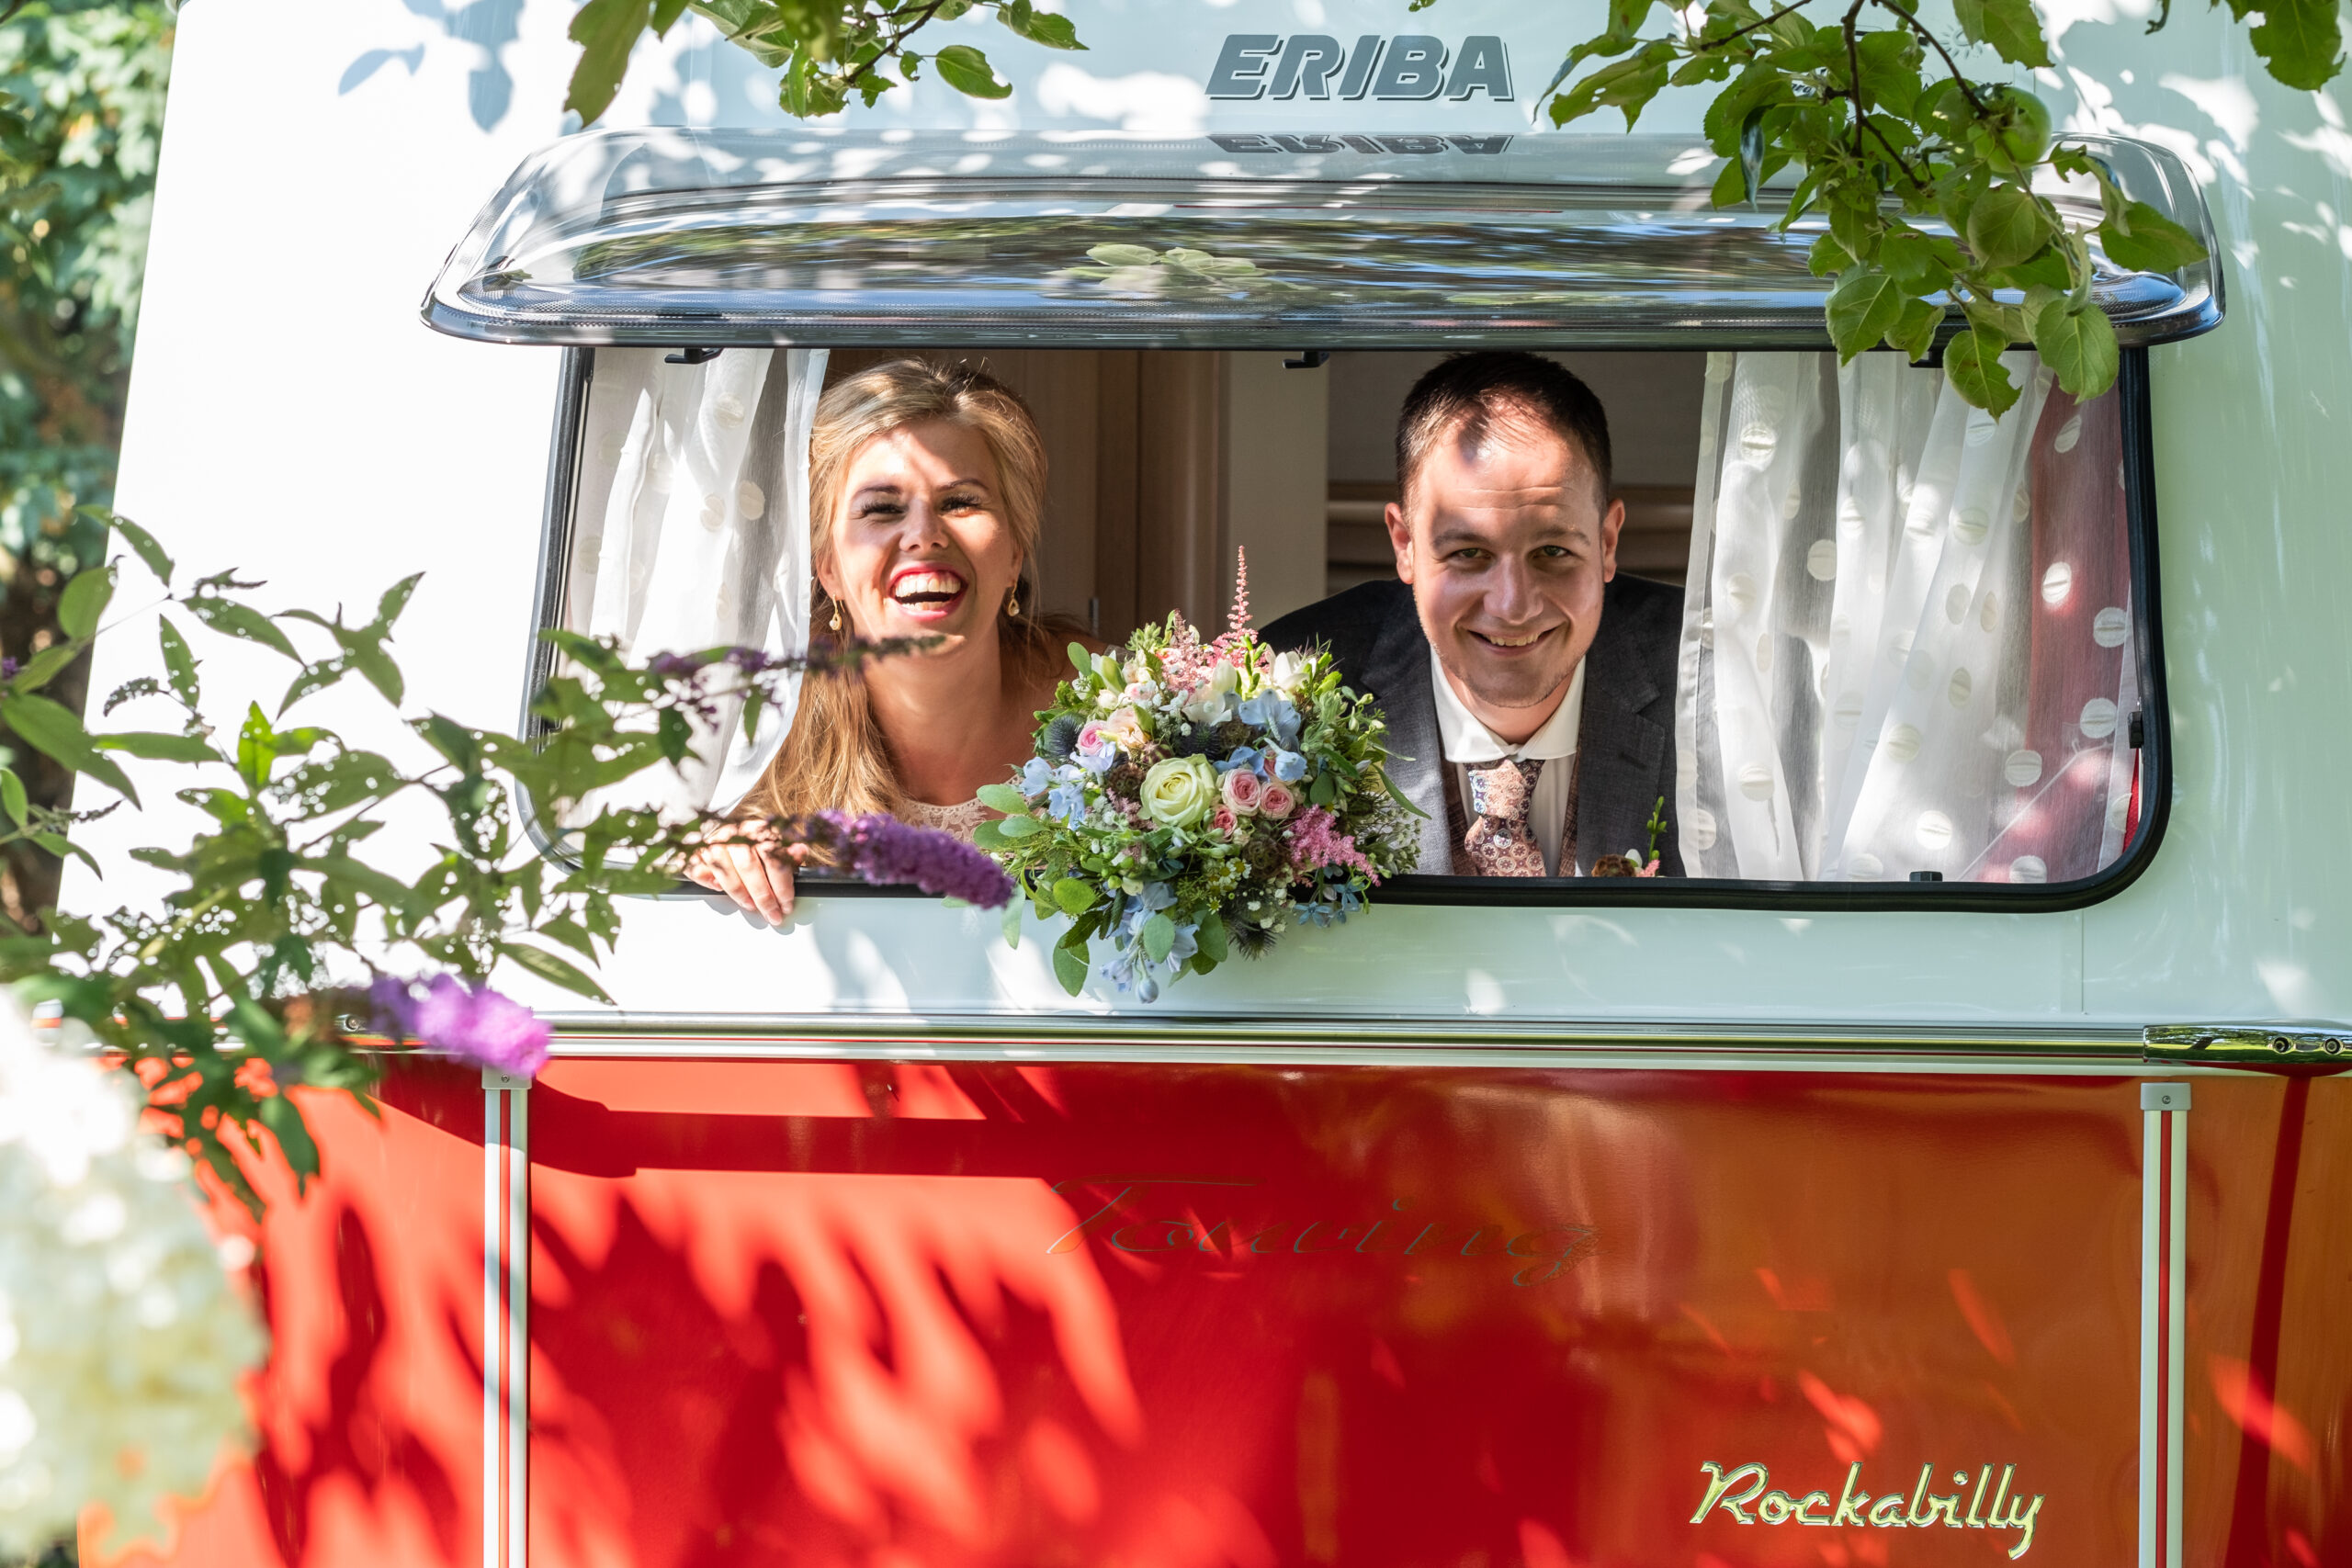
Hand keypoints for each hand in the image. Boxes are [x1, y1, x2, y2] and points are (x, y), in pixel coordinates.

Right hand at [684, 821, 800, 924]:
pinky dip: (707, 880)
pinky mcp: (696, 851)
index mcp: (757, 830)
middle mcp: (735, 834)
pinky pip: (699, 869)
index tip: (787, 902)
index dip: (782, 885)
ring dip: (740, 892)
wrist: (717, 827)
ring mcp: (714, 842)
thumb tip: (800, 851)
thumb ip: (787, 851)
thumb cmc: (748, 839)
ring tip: (751, 905)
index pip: (773, 858)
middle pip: (750, 868)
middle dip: (763, 896)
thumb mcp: (772, 841)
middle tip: (773, 913)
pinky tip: (718, 889)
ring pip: (725, 871)